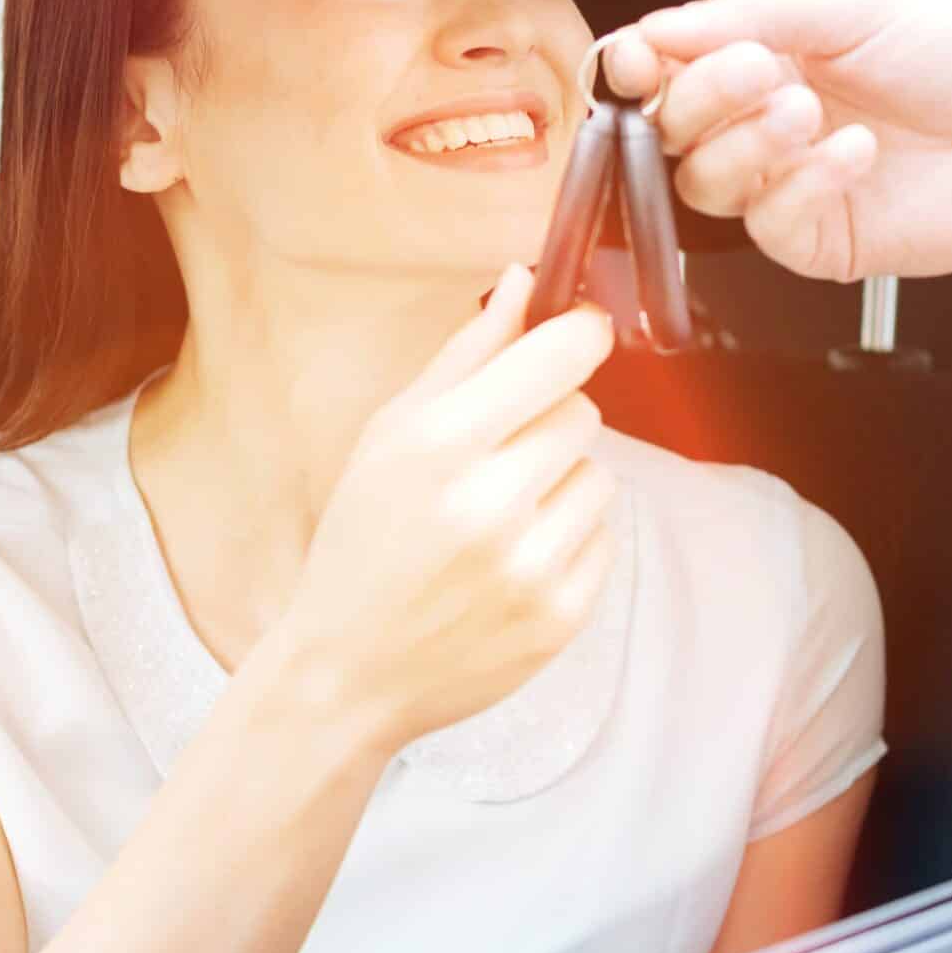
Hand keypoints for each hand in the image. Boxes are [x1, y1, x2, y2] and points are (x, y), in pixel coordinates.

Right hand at [260, 265, 620, 752]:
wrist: (347, 672)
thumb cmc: (363, 540)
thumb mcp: (389, 435)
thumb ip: (465, 357)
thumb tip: (526, 280)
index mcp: (438, 445)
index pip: (560, 357)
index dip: (581, 334)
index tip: (581, 332)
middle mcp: (489, 504)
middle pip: (584, 413)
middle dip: (550, 421)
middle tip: (500, 455)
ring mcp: (530, 566)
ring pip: (600, 475)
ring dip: (563, 484)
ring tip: (503, 517)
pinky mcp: (561, 616)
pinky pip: (604, 537)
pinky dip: (569, 539)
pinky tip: (514, 560)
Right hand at [606, 0, 951, 278]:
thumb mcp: (852, 7)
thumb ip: (748, 14)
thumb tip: (659, 28)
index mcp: (769, 55)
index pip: (669, 67)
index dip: (639, 66)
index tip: (639, 59)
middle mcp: (768, 122)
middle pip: (671, 127)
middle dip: (701, 96)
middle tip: (757, 72)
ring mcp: (789, 186)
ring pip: (704, 182)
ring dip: (746, 143)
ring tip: (811, 112)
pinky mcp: (819, 241)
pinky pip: (767, 224)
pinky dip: (801, 185)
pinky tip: (855, 154)